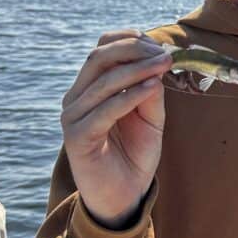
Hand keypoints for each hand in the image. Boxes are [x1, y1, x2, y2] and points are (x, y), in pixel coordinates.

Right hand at [60, 30, 172, 227]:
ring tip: (164, 65)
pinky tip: (152, 87)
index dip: (129, 40)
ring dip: (138, 69)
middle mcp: (76, 98)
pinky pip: (105, 110)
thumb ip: (151, 91)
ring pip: (104, 82)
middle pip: (99, 58)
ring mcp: (73, 117)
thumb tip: (158, 63)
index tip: (159, 44)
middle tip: (164, 54)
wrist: (122, 197)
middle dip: (134, 50)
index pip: (102, 49)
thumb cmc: (134, 154)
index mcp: (89, 88)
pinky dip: (130, 96)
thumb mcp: (150, 117)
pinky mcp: (78, 138)